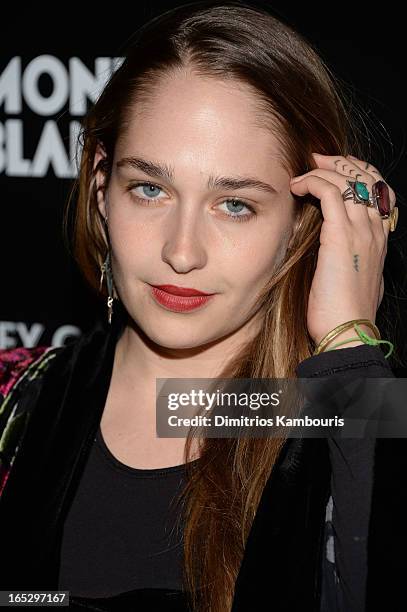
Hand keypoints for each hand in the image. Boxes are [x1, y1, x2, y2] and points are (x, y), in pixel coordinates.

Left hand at [290, 153, 395, 345]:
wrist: (347, 330)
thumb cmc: (342, 310)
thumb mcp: (352, 277)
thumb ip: (348, 256)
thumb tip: (330, 248)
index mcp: (380, 238)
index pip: (378, 189)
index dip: (357, 172)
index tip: (332, 169)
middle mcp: (375, 229)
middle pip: (367, 176)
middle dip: (340, 162)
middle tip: (316, 160)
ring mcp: (361, 230)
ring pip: (348, 179)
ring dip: (323, 168)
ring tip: (302, 172)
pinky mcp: (341, 235)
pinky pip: (329, 191)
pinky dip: (312, 181)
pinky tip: (296, 187)